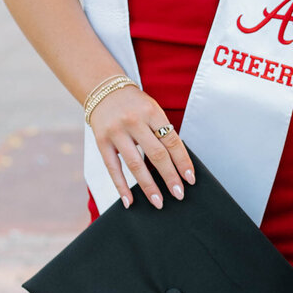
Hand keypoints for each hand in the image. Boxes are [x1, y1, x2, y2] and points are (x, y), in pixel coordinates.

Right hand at [89, 84, 194, 208]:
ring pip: (135, 164)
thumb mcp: (152, 110)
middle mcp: (134, 121)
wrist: (104, 90)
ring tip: (158, 201)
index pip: (172, 141)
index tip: (190, 179)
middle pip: (157, 154)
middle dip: (170, 177)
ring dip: (148, 186)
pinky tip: (129, 201)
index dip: (183, 161)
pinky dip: (121, 186)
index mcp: (152, 112)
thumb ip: (163, 132)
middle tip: (179, 194)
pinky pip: (113, 168)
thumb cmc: (135, 105)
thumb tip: (177, 165)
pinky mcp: (102, 142)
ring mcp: (116, 132)